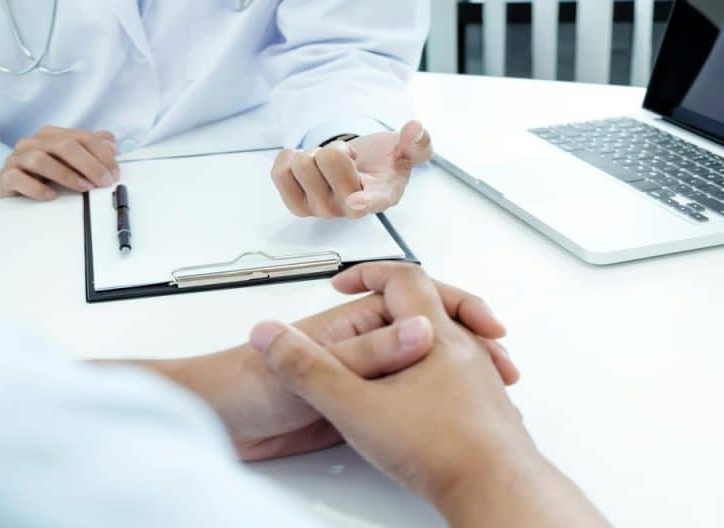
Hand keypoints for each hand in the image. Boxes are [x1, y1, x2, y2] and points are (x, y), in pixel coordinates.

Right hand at [0, 126, 119, 200]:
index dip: (102, 154)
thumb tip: (111, 145)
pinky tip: (51, 196)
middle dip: (89, 164)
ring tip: (83, 188)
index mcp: (51, 135)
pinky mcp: (5, 177)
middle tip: (103, 182)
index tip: (114, 172)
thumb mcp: (72, 162)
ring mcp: (17, 158)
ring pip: (40, 159)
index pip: (82, 137)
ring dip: (67, 175)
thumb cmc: (46, 176)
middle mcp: (33, 143)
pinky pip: (18, 178)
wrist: (14, 192)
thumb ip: (92, 150)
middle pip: (64, 145)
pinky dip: (37, 188)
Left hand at [149, 272, 515, 461]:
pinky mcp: (360, 406)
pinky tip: (458, 423)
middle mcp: (365, 342)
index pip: (420, 300)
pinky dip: (436, 406)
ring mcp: (366, 375)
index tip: (489, 328)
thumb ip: (368, 351)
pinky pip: (407, 400)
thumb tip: (422, 330)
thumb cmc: (246, 382)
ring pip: (426, 368)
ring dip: (461, 376)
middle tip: (506, 366)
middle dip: (472, 344)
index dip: (459, 309)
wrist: (217, 423)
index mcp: (355, 319)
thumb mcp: (317, 367)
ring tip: (495, 393)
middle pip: (432, 332)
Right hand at [250, 263, 607, 526]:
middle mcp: (463, 351)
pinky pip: (467, 372)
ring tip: (401, 340)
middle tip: (383, 295)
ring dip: (425, 332)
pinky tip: (424, 393)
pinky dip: (441, 368)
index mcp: (433, 337)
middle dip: (404, 296)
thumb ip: (309, 371)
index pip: (404, 279)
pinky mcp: (489, 407)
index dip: (369, 272)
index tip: (346, 281)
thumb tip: (272, 338)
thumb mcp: (353, 407)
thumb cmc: (438, 449)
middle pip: (439, 300)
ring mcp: (481, 378)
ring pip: (457, 338)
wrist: (494, 491)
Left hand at [271, 120, 432, 218]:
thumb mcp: (407, 149)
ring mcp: (322, 211)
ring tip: (329, 165)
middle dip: (336, 147)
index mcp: (382, 196)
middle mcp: (350, 209)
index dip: (364, 199)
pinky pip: (280, 173)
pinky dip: (290, 159)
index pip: (373, 200)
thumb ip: (418, 141)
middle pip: (328, 160)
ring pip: (303, 165)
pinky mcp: (298, 206)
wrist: (359, 169)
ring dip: (314, 154)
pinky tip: (308, 164)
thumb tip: (415, 128)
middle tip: (348, 159)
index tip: (356, 201)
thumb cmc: (382, 162)